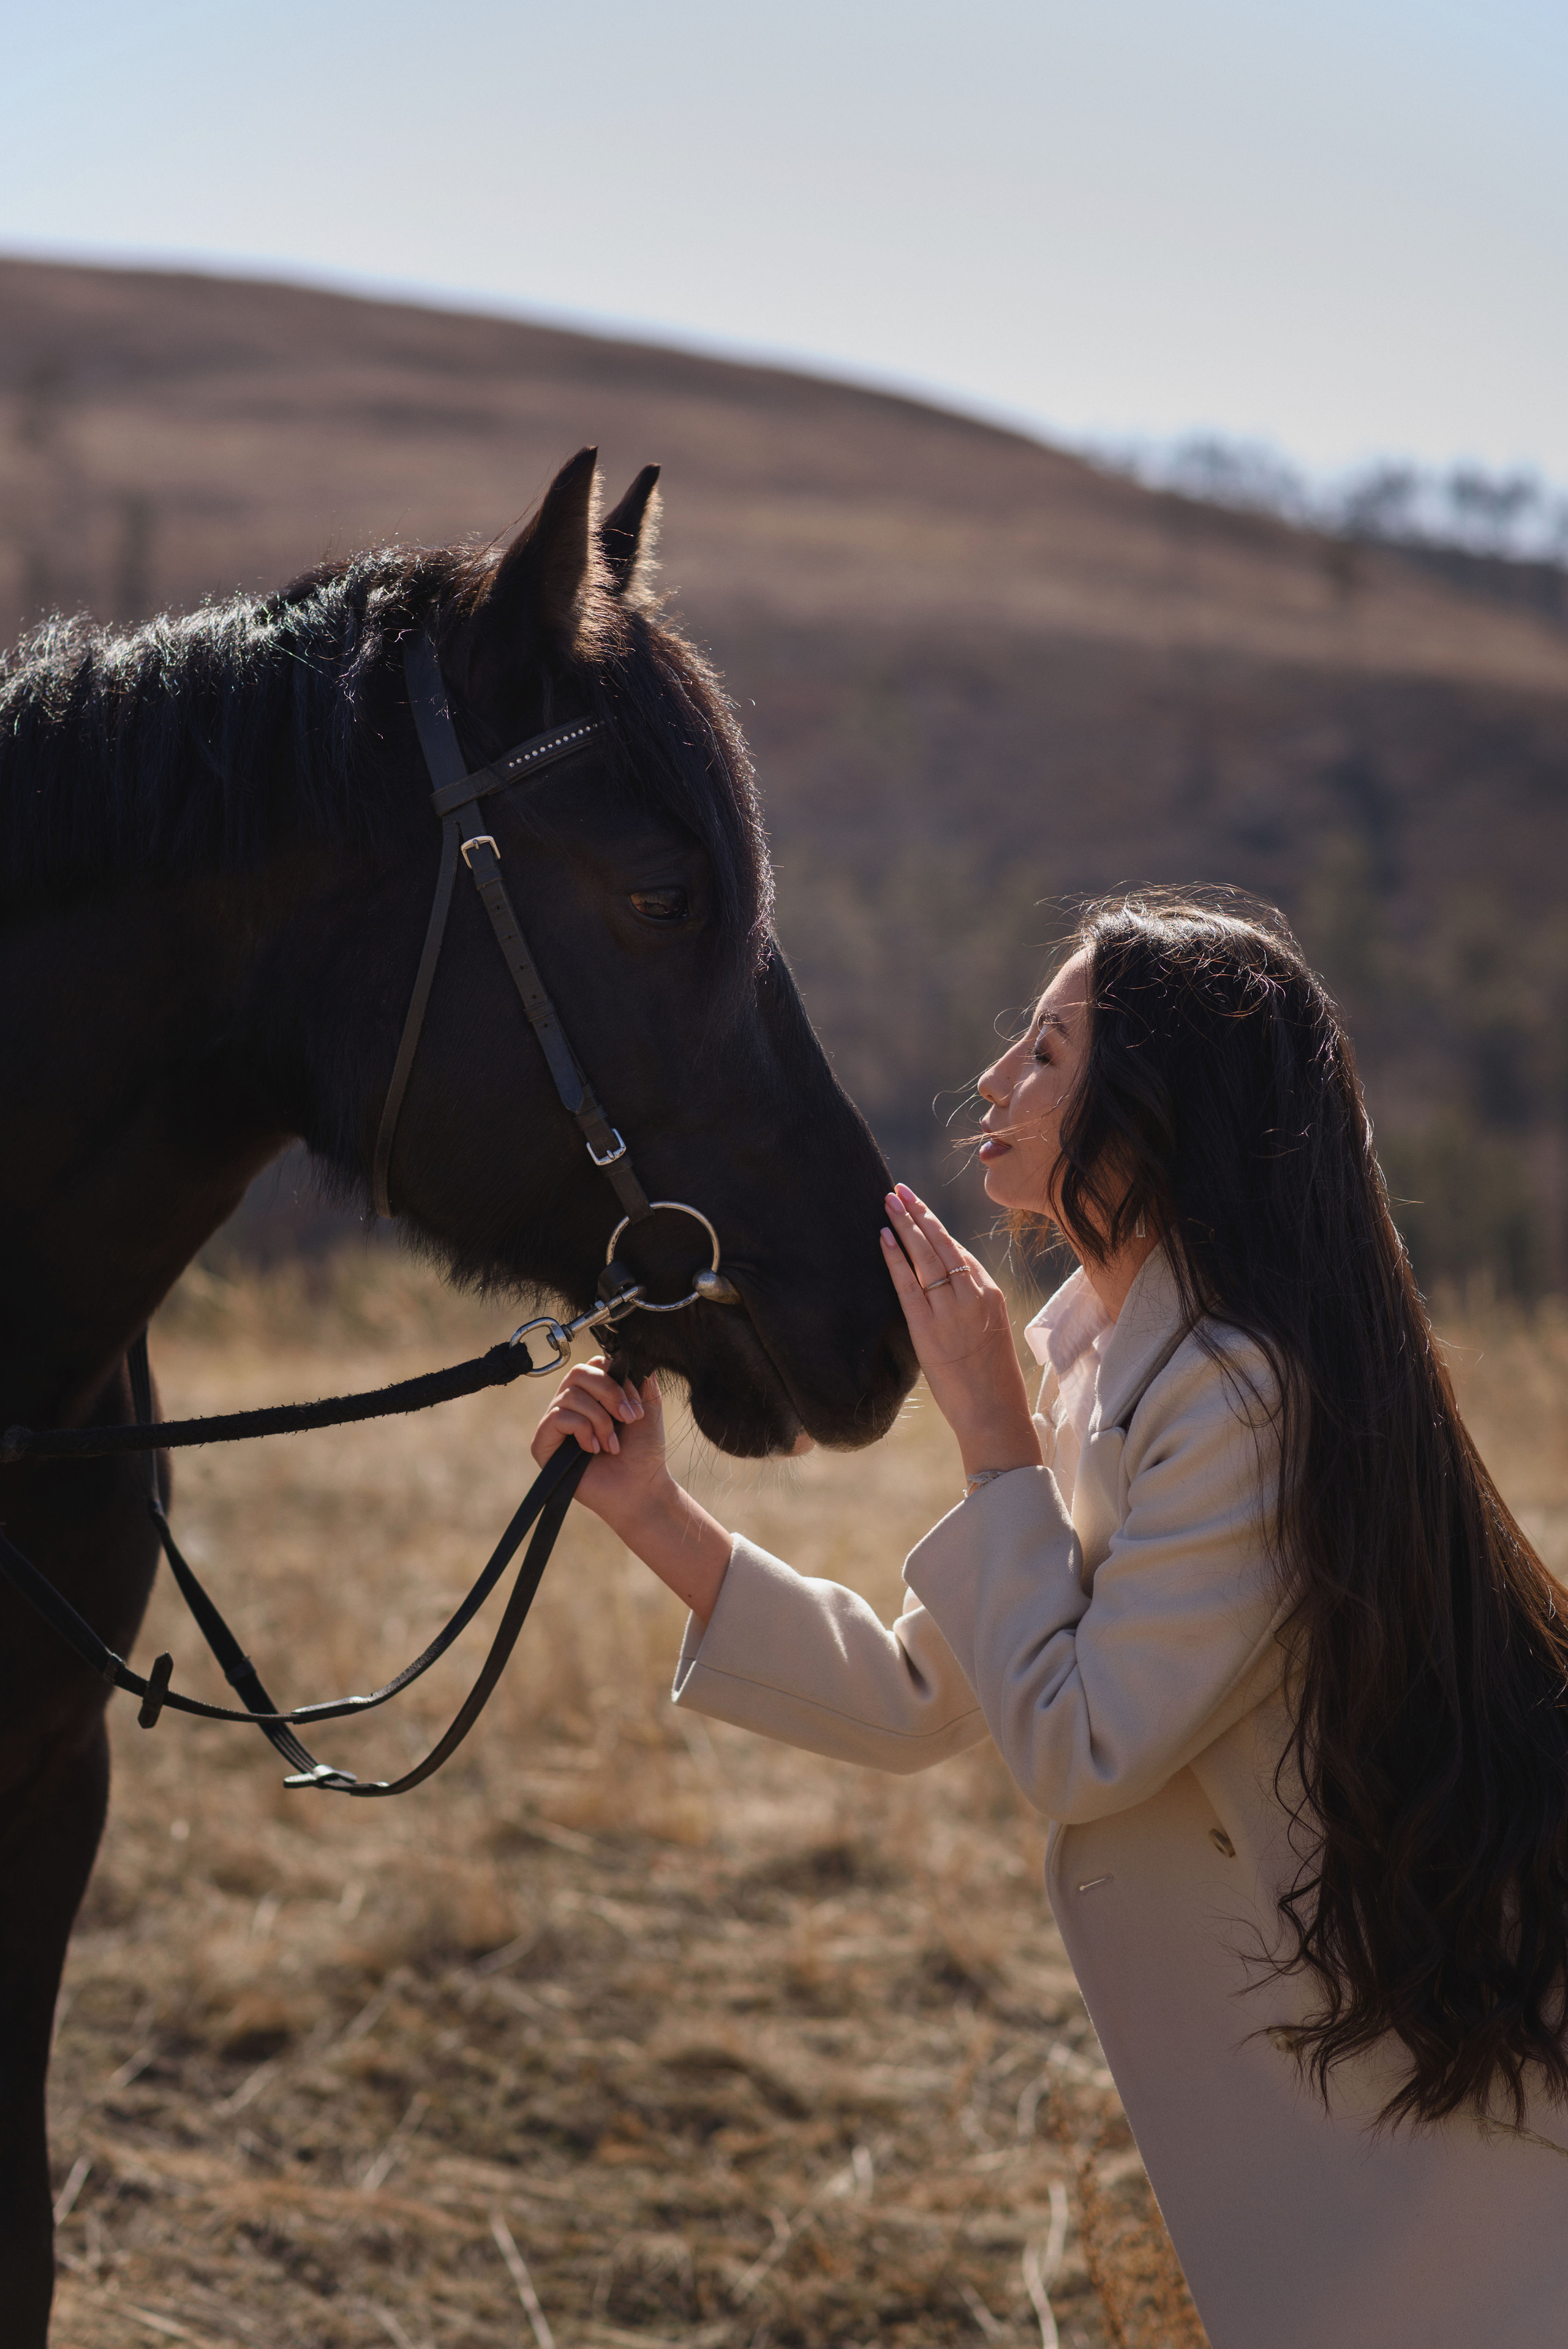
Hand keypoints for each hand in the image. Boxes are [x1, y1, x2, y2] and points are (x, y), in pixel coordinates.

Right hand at [531, 1356, 665, 1518]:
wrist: (640, 1488)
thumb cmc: (643, 1452)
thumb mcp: (648, 1407)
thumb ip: (641, 1378)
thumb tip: (633, 1353)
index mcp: (593, 1394)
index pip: (592, 1365)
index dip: (614, 1378)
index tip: (634, 1403)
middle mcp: (571, 1405)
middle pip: (578, 1373)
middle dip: (608, 1393)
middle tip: (629, 1418)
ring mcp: (555, 1424)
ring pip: (570, 1395)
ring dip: (600, 1419)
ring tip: (612, 1443)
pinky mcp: (543, 1444)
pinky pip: (557, 1417)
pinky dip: (582, 1430)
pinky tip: (594, 1450)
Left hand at [880, 1185, 1040, 1477]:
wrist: (994, 1412)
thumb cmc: (991, 1380)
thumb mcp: (989, 1332)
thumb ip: (970, 1307)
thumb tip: (944, 1291)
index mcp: (988, 1293)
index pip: (958, 1251)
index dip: (936, 1227)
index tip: (919, 1207)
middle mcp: (972, 1294)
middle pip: (941, 1243)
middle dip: (918, 1213)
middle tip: (899, 1190)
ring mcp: (950, 1309)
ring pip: (925, 1256)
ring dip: (904, 1225)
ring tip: (888, 1202)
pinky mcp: (929, 1328)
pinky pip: (908, 1285)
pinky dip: (895, 1258)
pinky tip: (883, 1237)